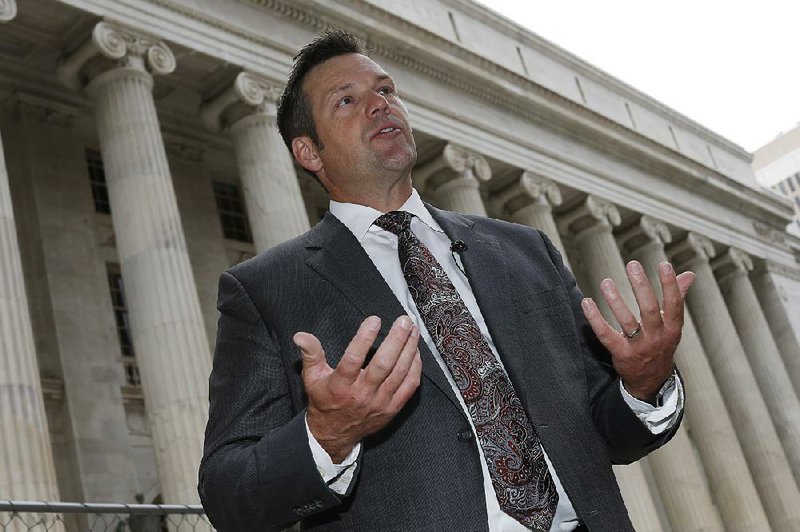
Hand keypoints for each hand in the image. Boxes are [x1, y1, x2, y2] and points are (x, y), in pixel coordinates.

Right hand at [293, 315, 421, 461]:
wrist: (335, 434)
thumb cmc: (324, 400)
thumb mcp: (312, 377)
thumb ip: (310, 354)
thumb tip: (300, 335)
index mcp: (341, 385)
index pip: (353, 359)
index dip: (364, 338)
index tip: (374, 320)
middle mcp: (362, 394)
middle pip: (384, 365)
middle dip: (397, 340)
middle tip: (404, 320)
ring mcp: (380, 402)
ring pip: (400, 373)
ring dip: (409, 349)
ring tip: (413, 329)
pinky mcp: (392, 408)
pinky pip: (409, 386)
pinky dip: (415, 368)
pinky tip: (415, 351)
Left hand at [581, 260, 694, 402]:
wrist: (650, 380)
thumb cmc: (660, 344)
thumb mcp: (672, 325)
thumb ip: (678, 298)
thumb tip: (689, 274)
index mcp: (672, 328)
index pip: (674, 304)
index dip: (670, 285)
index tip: (663, 264)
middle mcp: (657, 337)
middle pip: (650, 310)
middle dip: (641, 287)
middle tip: (632, 265)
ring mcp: (638, 347)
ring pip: (627, 322)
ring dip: (615, 300)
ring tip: (606, 282)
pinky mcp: (620, 353)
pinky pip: (605, 334)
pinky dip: (595, 318)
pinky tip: (587, 302)